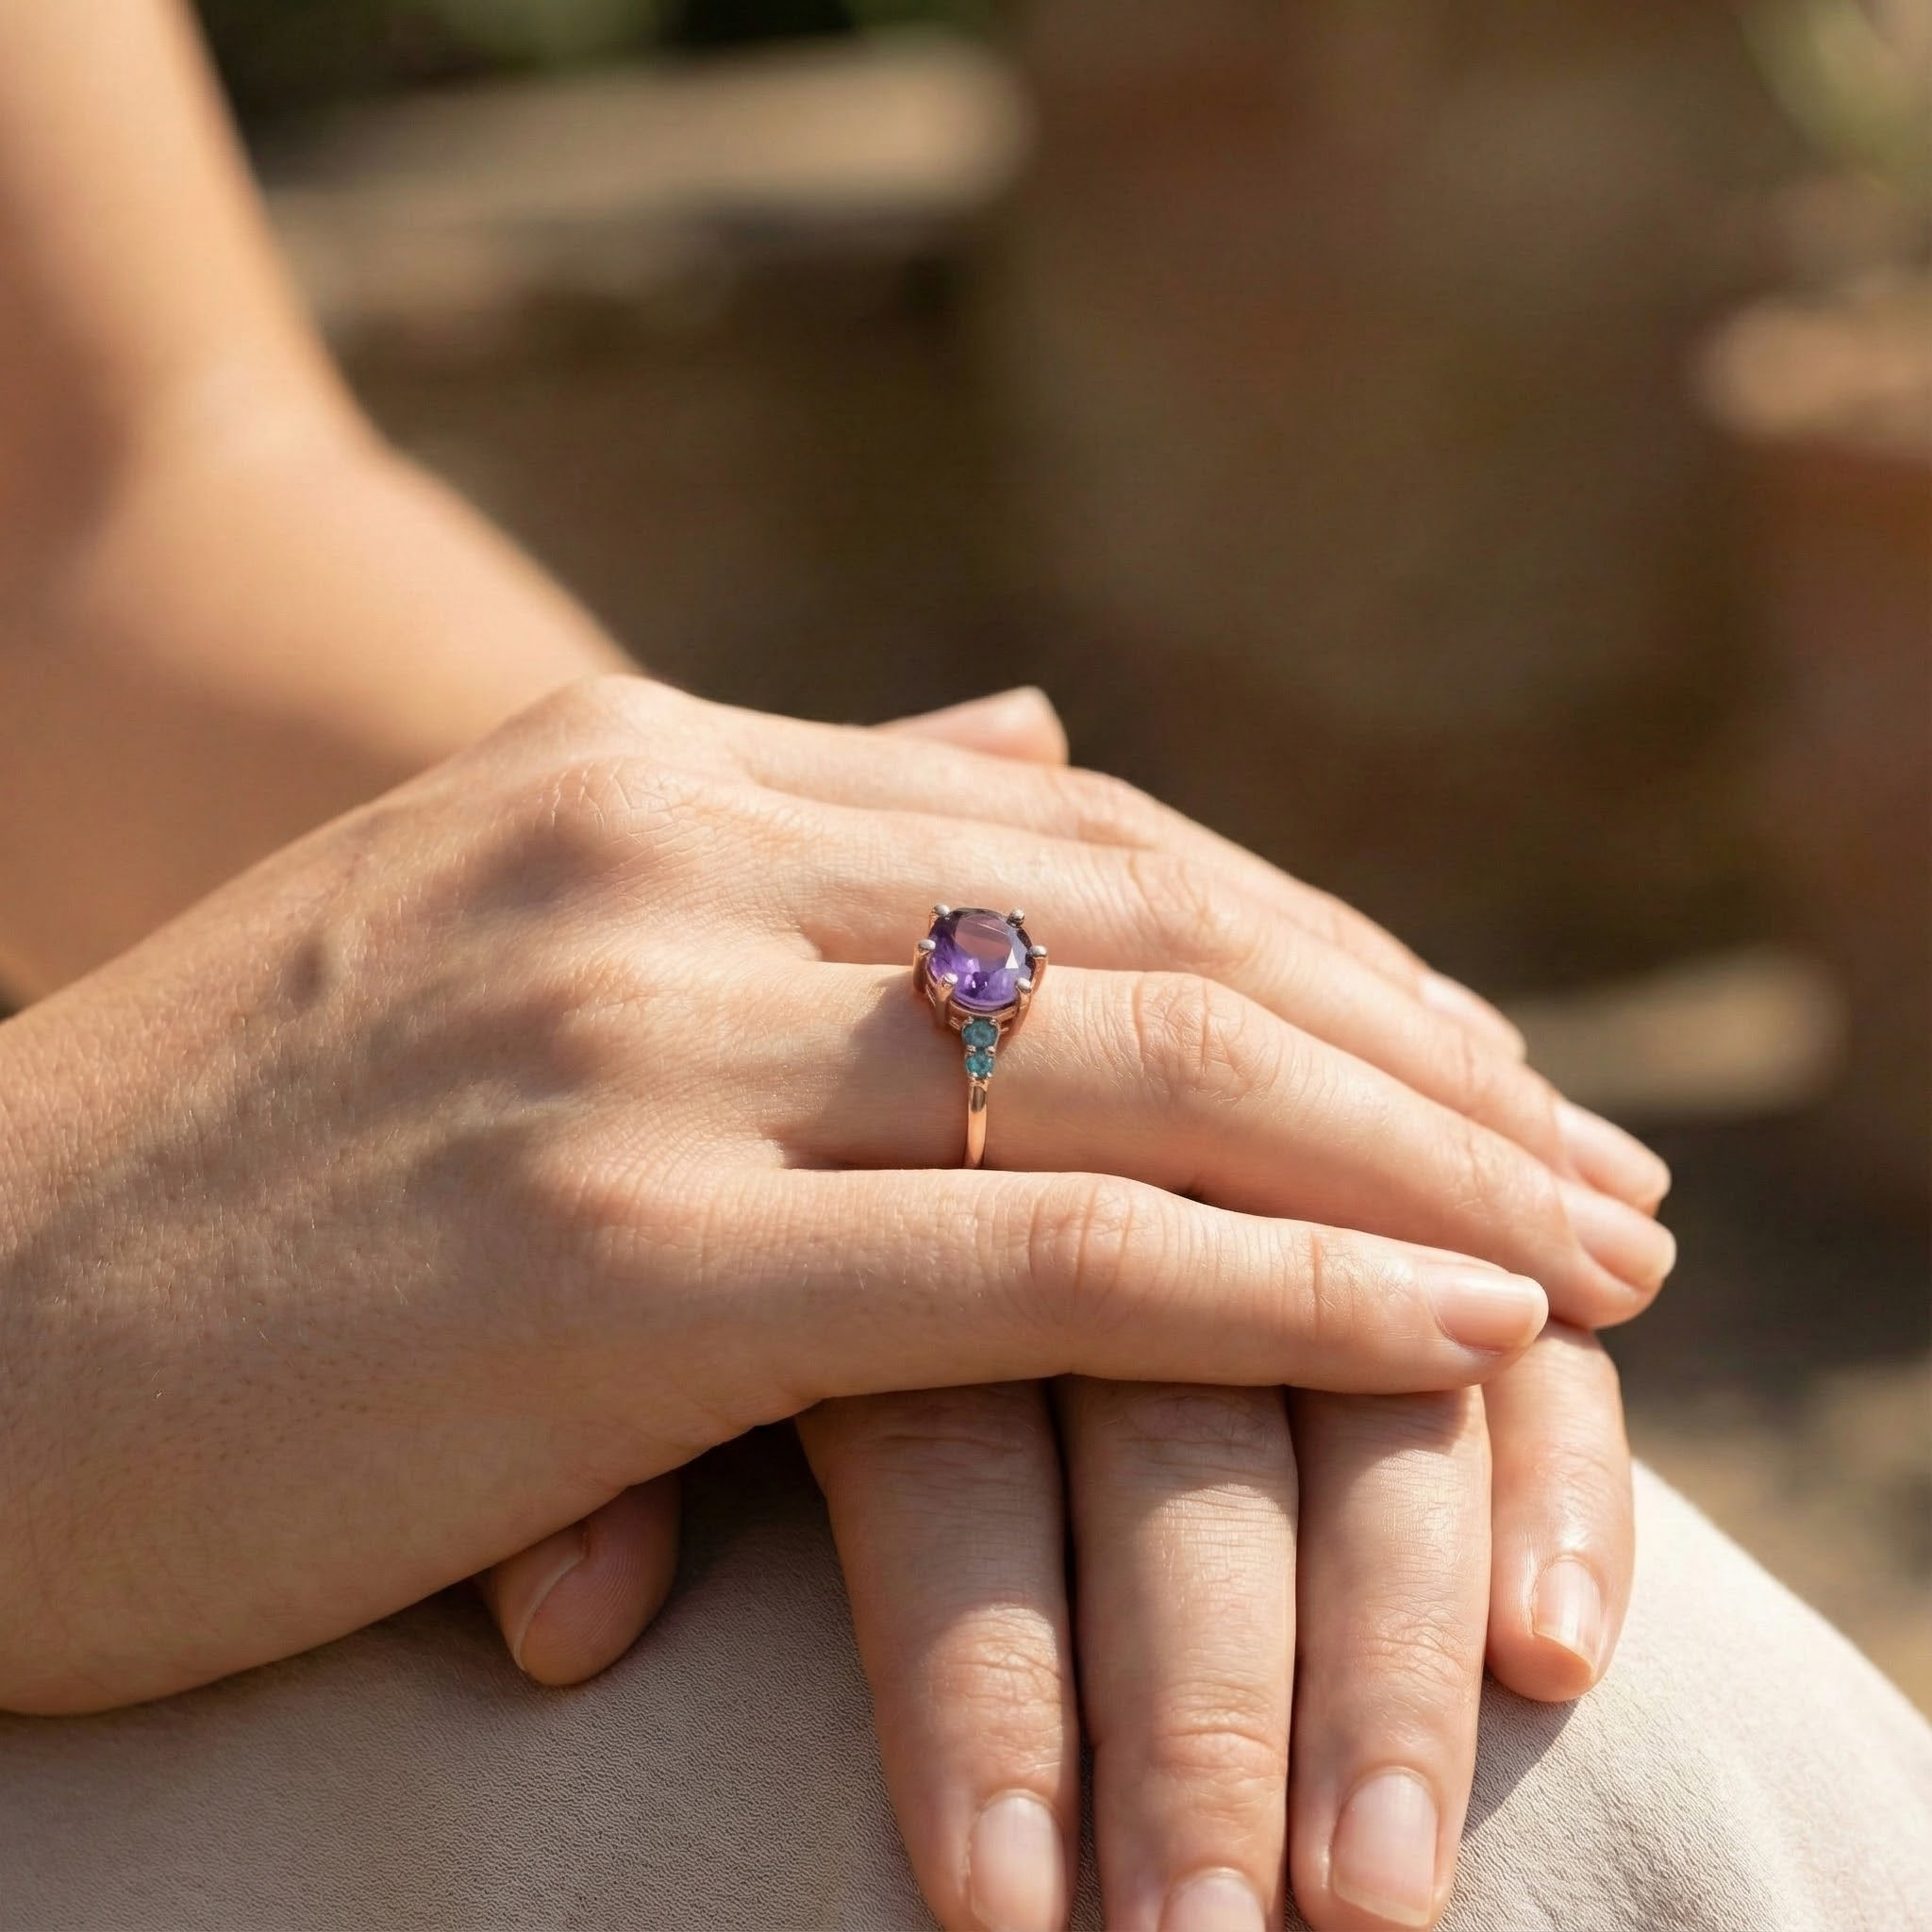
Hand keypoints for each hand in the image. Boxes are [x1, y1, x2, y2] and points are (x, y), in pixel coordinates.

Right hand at [469, 688, 1666, 1928]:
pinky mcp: (611, 1257)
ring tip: (1599, 1262)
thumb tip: (1027, 739)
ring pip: (1143, 1076)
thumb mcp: (515, 934)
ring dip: (1416, 1173)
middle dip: (1427, 1060)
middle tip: (1614, 1167)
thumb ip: (795, 826)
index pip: (1097, 842)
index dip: (1329, 955)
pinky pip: (1043, 1257)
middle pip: (1164, 938)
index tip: (1493, 1066)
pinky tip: (1461, 1335)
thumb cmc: (223, 1178)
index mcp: (647, 776)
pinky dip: (1281, 1291)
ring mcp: (636, 1044)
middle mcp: (664, 860)